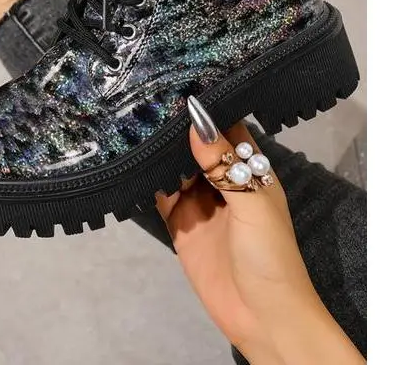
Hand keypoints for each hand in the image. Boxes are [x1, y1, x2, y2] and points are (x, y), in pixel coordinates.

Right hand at [156, 98, 364, 364]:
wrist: (263, 318)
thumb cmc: (270, 256)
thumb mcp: (253, 204)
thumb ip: (225, 164)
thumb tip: (197, 122)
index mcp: (251, 172)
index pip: (228, 130)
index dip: (208, 109)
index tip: (181, 83)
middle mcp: (225, 183)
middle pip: (198, 146)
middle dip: (177, 126)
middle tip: (147, 95)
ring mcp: (200, 203)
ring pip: (177, 167)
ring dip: (160, 149)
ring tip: (134, 118)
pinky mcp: (180, 224)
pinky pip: (162, 194)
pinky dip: (148, 179)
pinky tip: (131, 159)